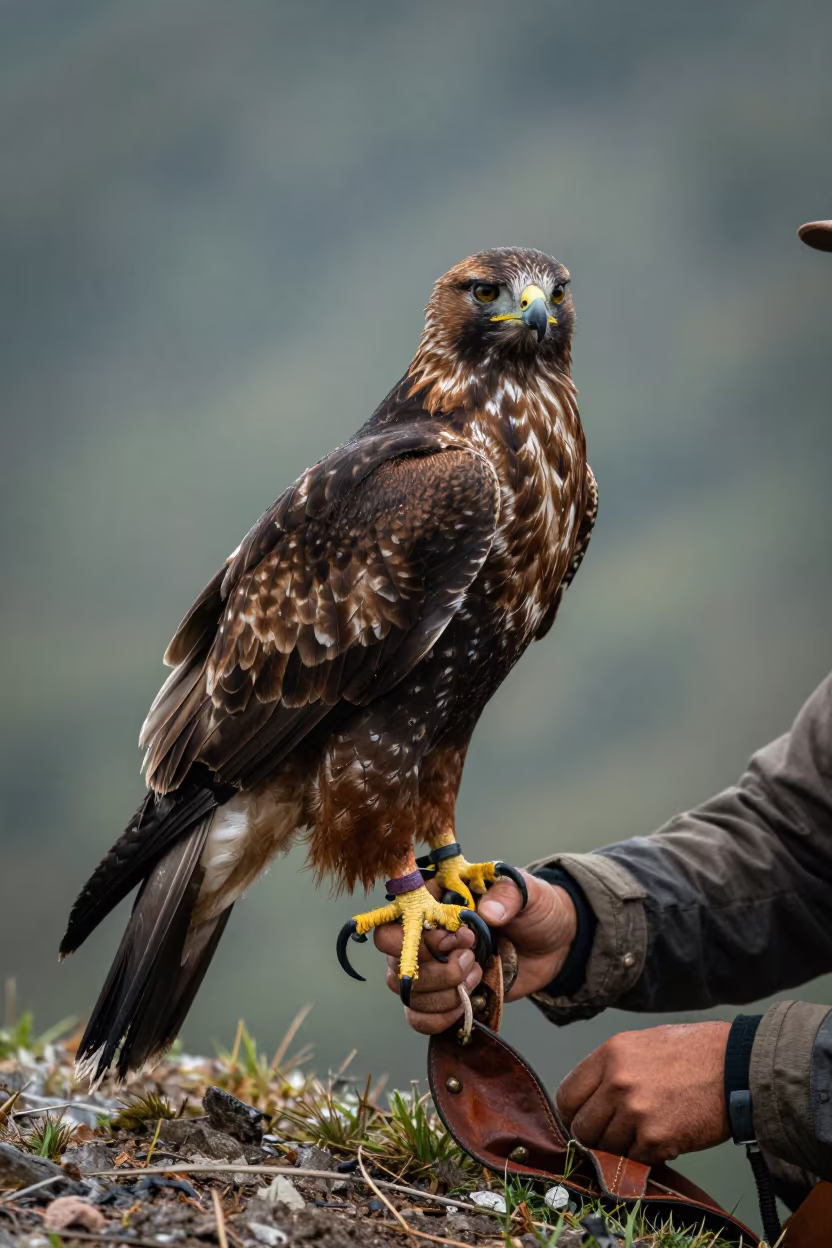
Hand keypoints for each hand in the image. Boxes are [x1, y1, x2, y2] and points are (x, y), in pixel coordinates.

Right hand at [373, 871, 577, 1033]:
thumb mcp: (527, 892)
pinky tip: (464, 1004)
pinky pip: (418, 1017)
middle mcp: (424, 936)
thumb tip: (487, 914)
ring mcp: (431, 969)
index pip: (400, 920)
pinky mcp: (443, 997)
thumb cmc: (533, 909)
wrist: (555, 944)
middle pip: (396, 959)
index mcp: (435, 902)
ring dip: (444, 993)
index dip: (426, 936)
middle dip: (435, 968)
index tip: (465, 937)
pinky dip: (438, 1018)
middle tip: (471, 959)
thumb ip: (507, 895)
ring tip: (478, 974)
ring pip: (407, 992)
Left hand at [556, 1022, 731, 1163]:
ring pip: (607, 1147)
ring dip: (621, 1147)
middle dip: (595, 1136)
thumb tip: (591, 1097)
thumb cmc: (693, 1052)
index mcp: (610, 1054)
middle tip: (612, 1134)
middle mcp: (617, 1082)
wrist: (736, 1065)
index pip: (568, 1095)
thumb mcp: (641, 1043)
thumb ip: (612, 1068)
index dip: (572, 1114)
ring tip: (643, 1134)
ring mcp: (636, 1112)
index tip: (581, 1120)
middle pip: (582, 1127)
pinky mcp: (656, 1138)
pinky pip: (635, 1159)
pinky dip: (645, 1156)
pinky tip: (662, 1140)